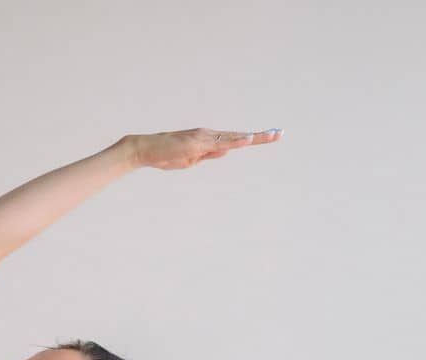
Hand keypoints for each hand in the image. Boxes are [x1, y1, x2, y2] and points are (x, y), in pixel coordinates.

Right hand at [126, 127, 281, 170]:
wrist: (145, 150)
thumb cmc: (166, 155)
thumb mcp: (191, 159)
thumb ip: (208, 154)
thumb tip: (226, 151)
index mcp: (209, 140)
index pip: (235, 139)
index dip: (253, 139)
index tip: (270, 136)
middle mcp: (209, 135)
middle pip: (239, 136)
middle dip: (260, 136)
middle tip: (280, 134)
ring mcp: (203, 137)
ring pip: (233, 137)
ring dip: (252, 137)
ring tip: (271, 135)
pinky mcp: (196, 142)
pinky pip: (219, 142)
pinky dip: (234, 140)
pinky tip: (247, 139)